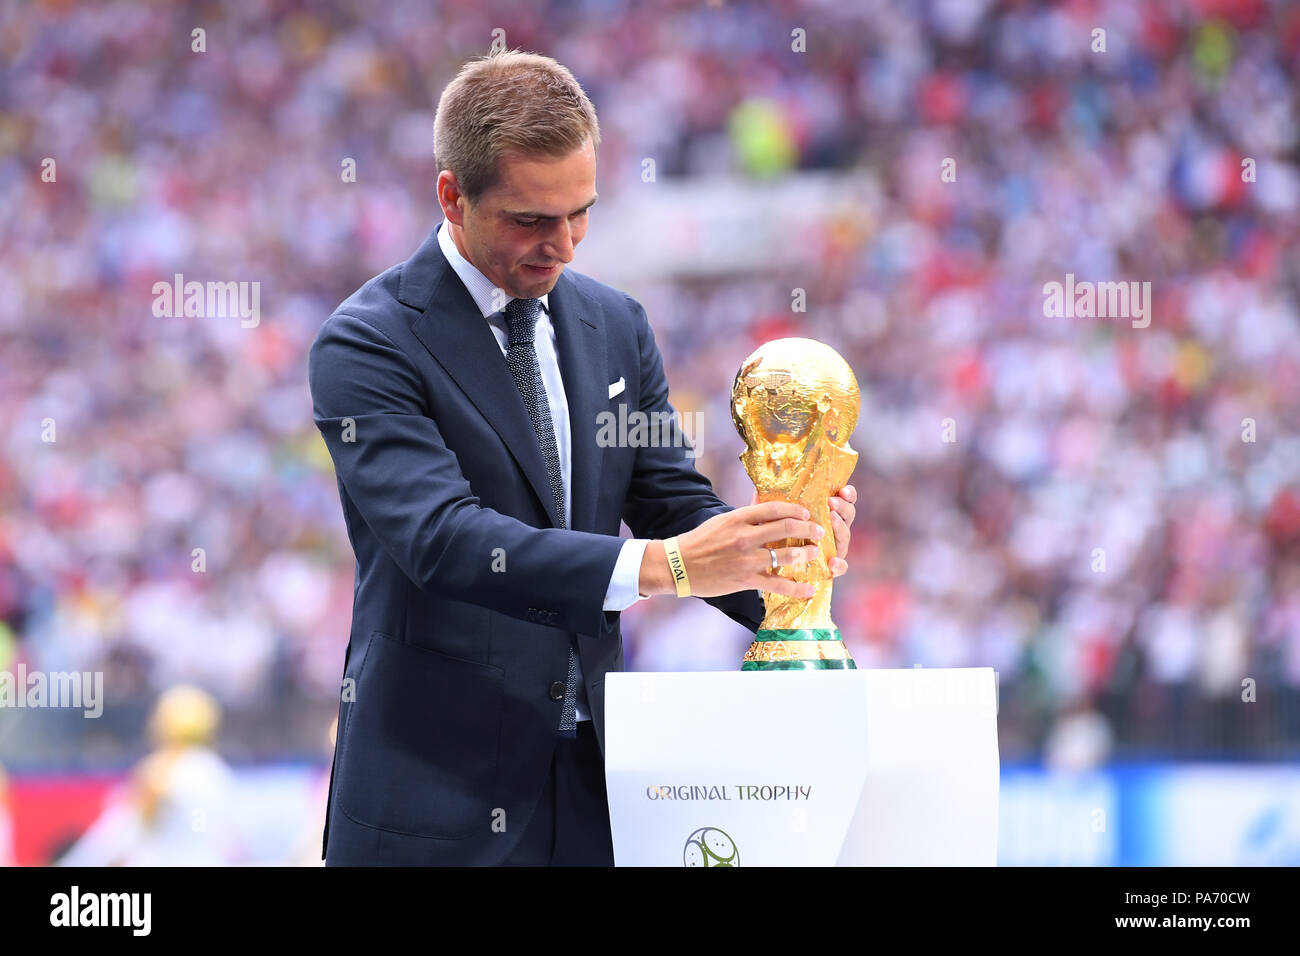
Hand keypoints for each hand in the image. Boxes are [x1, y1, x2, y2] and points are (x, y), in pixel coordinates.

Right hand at [638, 501, 824, 598]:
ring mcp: (746, 559)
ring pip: (786, 554)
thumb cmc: (700, 541)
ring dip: (807, 554)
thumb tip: (764, 504)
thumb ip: (745, 515)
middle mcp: (745, 536)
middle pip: (786, 528)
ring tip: (816, 554)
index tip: (806, 514)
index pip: (774, 509)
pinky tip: (809, 589)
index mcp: (739, 518)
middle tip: (819, 532)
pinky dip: (796, 587)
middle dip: (808, 529)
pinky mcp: (745, 580)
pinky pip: (777, 584)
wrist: (678, 565)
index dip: (795, 510)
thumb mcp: (722, 521)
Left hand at [751, 484, 856, 577]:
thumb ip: (770, 505)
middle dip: (843, 507)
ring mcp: (834, 547)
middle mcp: (834, 528)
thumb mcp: (774, 518)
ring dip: (840, 528)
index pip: (843, 499)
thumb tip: (757, 491)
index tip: (843, 489)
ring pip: (844, 537)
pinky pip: (840, 567)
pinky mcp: (831, 567)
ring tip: (831, 520)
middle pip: (847, 515)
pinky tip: (832, 563)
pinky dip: (839, 565)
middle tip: (831, 502)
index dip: (848, 494)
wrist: (777, 564)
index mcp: (826, 512)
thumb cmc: (777, 535)